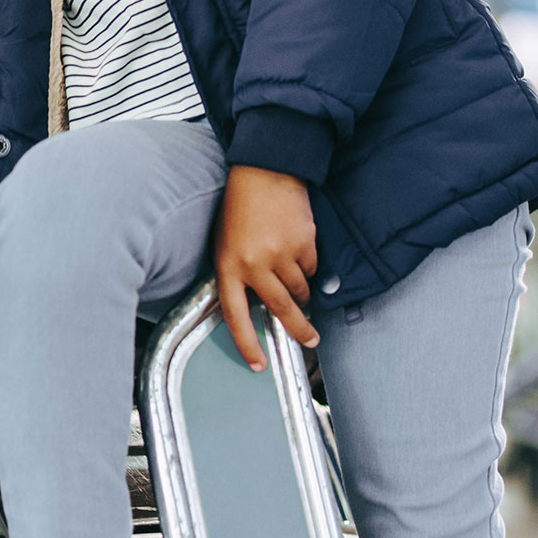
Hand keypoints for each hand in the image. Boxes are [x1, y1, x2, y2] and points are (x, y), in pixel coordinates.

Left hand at [215, 164, 320, 370]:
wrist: (265, 172)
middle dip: (299, 331)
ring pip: (300, 291)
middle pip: (281, 310)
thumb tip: (256, 305)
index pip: (235, 315)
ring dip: (301, 291)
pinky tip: (296, 247)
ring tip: (293, 274)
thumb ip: (238, 275)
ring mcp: (281, 255)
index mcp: (228, 266)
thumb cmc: (240, 209)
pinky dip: (308, 266)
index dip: (247, 343)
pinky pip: (312, 269)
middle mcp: (254, 264)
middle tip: (311, 342)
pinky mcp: (304, 244)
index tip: (258, 365)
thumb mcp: (225, 244)